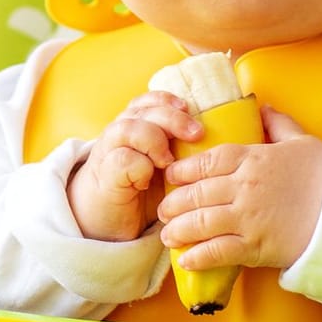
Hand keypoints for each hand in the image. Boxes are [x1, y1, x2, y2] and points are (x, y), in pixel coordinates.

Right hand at [67, 91, 203, 241]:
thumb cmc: (139, 193)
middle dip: (173, 118)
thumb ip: (178, 151)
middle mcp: (120, 133)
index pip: (150, 100)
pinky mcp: (105, 175)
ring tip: (169, 162)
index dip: (169, 100)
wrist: (103, 220)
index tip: (190, 109)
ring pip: (129, 129)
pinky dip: (141, 166)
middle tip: (196, 134)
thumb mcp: (162, 167)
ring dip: (154, 140)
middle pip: (144, 110)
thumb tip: (218, 142)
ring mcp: (110, 152)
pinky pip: (123, 160)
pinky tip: (147, 180)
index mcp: (135, 126)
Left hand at [155, 107, 321, 272]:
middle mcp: (244, 187)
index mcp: (253, 159)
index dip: (184, 169)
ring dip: (179, 230)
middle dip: (175, 203)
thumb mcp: (301, 141)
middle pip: (197, 193)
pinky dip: (198, 256)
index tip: (172, 176)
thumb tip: (263, 107)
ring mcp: (248, 218)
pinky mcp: (256, 246)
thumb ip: (278, 124)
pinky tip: (186, 260)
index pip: (207, 160)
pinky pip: (218, 251)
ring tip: (168, 236)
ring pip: (200, 222)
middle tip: (163, 210)